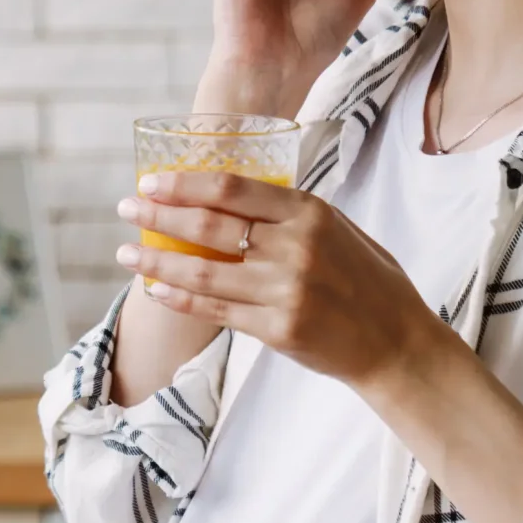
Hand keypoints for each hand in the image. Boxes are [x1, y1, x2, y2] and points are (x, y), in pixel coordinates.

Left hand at [114, 169, 447, 390]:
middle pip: (208, 225)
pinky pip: (215, 310)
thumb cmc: (368, 280)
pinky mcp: (277, 330)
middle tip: (127, 207)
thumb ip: (288, 215)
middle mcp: (295, 248)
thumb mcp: (336, 229)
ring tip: (126, 254)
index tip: (151, 180)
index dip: (184, 183)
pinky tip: (154, 290)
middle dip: (159, 214)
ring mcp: (284, 291)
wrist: (397, 342)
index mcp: (310, 213)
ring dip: (156, 261)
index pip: (231, 189)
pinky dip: (179, 299)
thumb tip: (226, 198)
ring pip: (202, 270)